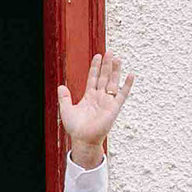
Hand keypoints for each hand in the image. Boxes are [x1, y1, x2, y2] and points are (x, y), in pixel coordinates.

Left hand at [57, 50, 133, 165]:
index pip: (93, 78)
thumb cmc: (76, 128)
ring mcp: (107, 101)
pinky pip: (122, 94)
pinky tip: (130, 75)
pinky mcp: (114, 108)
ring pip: (112, 82)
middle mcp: (99, 97)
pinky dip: (127, 85)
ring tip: (117, 58)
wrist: (83, 139)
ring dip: (115, 71)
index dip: (95, 67)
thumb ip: (64, 98)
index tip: (97, 56)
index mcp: (89, 97)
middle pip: (104, 77)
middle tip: (109, 52)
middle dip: (106, 65)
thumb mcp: (66, 110)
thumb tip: (61, 87)